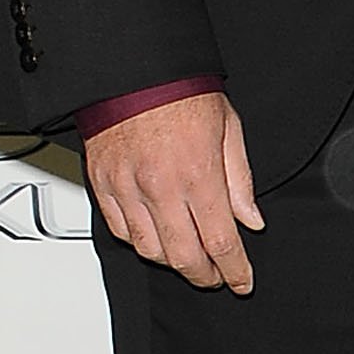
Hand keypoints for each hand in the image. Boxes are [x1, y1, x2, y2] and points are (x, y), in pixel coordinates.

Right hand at [85, 91, 263, 292]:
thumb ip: (241, 181)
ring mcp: (127, 190)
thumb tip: (251, 220)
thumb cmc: (183, 93)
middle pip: (183, 256)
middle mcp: (160, 188)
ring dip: (173, 263)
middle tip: (218, 277)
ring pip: (149, 250)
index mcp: (198, 174)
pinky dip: (142, 243)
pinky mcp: (103, 187)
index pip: (220, 240)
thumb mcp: (229, 130)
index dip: (234, 269)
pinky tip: (158, 238)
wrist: (135, 72)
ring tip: (191, 259)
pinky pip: (121, 232)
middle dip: (205, 275)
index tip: (242, 281)